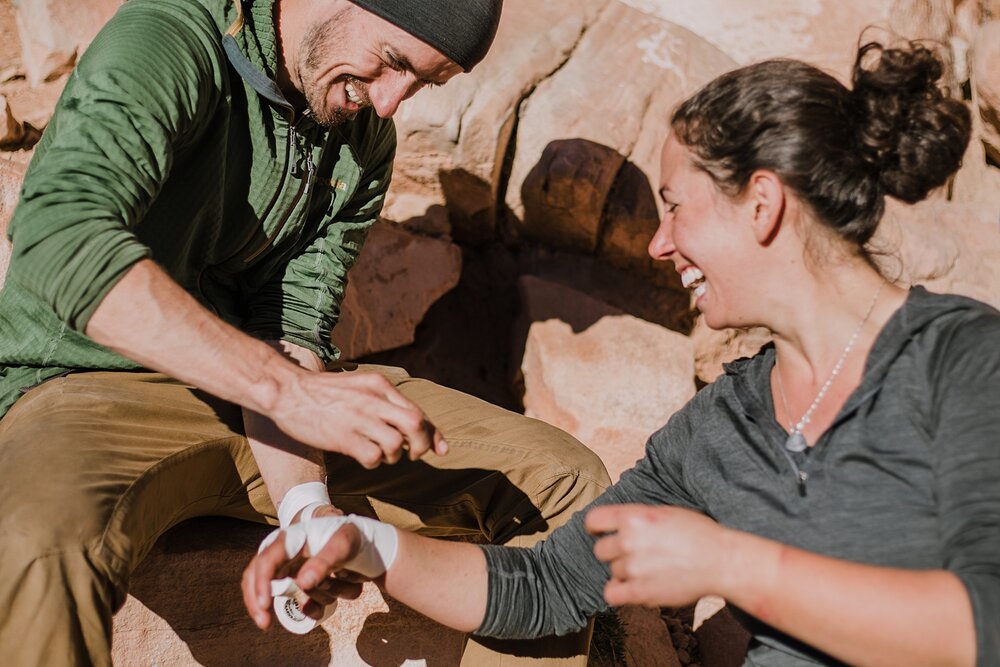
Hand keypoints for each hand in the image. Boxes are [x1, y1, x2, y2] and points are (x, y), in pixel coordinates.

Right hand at [242, 521, 365, 630]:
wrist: (354, 535)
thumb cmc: (345, 534)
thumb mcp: (342, 543)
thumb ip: (324, 561)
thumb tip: (302, 583)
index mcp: (289, 541)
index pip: (266, 561)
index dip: (260, 583)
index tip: (264, 605)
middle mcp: (284, 556)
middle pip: (258, 582)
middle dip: (262, 604)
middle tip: (265, 624)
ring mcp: (290, 571)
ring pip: (288, 596)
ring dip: (313, 598)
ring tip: (333, 587)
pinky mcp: (301, 584)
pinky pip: (301, 603)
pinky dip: (314, 607)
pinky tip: (326, 604)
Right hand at [270, 370, 447, 468]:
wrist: (288, 392)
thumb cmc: (326, 394)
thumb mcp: (360, 387)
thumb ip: (386, 403)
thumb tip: (414, 427)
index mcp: (380, 385)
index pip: (419, 412)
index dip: (434, 434)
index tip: (441, 450)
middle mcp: (373, 399)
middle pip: (416, 424)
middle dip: (422, 445)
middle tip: (413, 455)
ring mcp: (358, 418)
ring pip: (396, 444)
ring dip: (394, 456)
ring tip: (380, 454)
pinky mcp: (343, 436)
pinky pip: (373, 457)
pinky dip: (374, 462)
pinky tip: (363, 456)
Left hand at [586, 504, 731, 606]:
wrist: (720, 560)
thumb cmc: (698, 533)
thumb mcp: (664, 512)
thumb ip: (638, 517)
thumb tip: (618, 524)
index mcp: (634, 516)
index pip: (593, 520)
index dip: (596, 528)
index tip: (603, 533)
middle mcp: (629, 540)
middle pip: (600, 550)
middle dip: (615, 552)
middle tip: (636, 554)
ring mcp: (633, 567)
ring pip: (612, 571)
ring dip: (626, 572)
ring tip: (649, 569)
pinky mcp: (640, 591)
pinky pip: (611, 594)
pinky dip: (619, 592)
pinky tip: (632, 588)